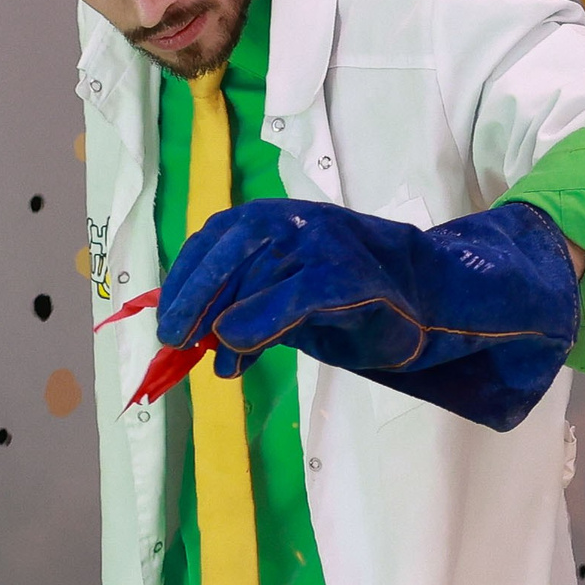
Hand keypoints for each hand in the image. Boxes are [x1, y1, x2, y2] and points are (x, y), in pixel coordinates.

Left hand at [158, 202, 425, 378]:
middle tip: (175, 340)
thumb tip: (197, 341)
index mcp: (268, 219)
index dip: (182, 282)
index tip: (165, 323)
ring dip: (229, 327)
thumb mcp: (279, 304)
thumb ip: (240, 311)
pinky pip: (294, 296)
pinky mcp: (346, 275)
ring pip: (257, 276)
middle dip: (194, 300)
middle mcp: (291, 221)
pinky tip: (241, 347)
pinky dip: (260, 322)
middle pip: (226, 254)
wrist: (418, 304)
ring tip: (225, 364)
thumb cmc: (342, 304)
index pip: (210, 242)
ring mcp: (321, 243)